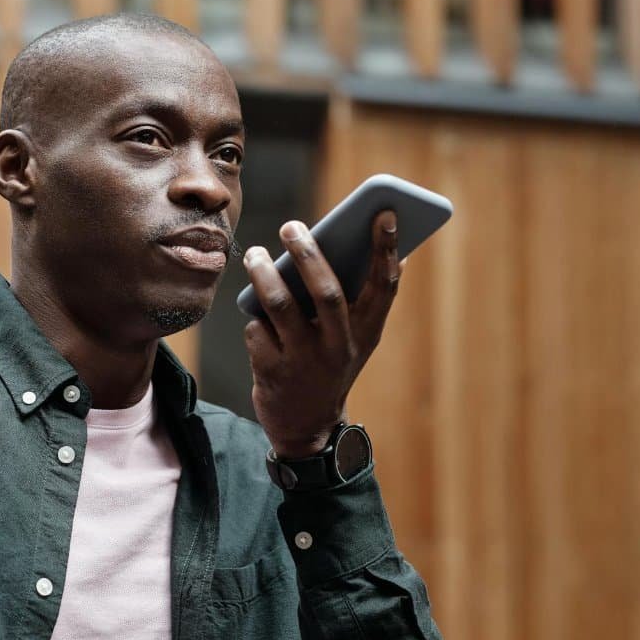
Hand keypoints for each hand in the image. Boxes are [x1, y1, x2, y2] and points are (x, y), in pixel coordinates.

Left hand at [242, 210, 403, 457]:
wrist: (307, 427)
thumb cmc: (330, 364)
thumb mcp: (354, 338)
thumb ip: (359, 300)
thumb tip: (374, 248)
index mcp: (367, 333)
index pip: (383, 286)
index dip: (386, 248)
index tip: (383, 212)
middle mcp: (339, 347)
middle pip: (327, 292)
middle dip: (309, 254)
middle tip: (291, 225)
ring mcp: (305, 362)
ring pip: (281, 307)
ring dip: (264, 275)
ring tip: (252, 254)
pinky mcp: (272, 373)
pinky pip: (257, 329)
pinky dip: (253, 317)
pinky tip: (254, 315)